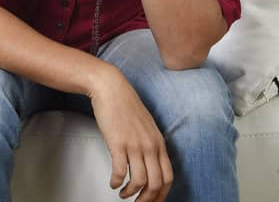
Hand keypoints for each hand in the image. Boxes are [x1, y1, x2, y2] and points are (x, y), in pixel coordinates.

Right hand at [89, 66, 172, 201]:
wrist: (111, 88)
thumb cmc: (125, 104)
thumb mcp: (146, 126)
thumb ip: (150, 143)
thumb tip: (148, 162)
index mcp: (158, 143)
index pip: (168, 177)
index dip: (162, 194)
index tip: (153, 200)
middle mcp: (150, 146)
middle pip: (156, 183)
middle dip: (147, 199)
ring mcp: (134, 145)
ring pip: (139, 181)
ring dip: (131, 193)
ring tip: (123, 194)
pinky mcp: (118, 143)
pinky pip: (121, 171)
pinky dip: (117, 182)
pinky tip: (113, 183)